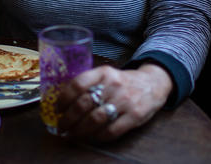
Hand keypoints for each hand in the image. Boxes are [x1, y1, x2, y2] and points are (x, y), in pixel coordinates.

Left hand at [56, 63, 172, 140]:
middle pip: (83, 104)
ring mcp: (124, 101)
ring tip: (73, 134)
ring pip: (95, 119)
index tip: (58, 109)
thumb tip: (64, 101)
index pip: (78, 84)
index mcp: (103, 73)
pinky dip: (98, 136)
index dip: (64, 98)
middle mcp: (113, 85)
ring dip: (80, 130)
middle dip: (68, 119)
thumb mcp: (106, 75)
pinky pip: (111, 130)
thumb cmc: (122, 82)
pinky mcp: (134, 116)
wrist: (153, 83)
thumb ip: (89, 84)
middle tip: (61, 126)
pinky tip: (92, 136)